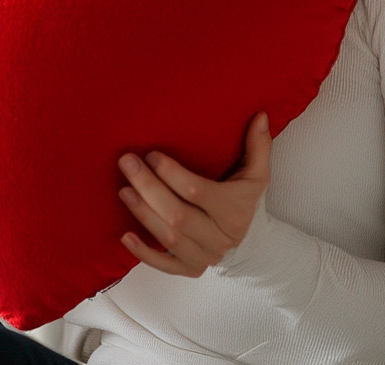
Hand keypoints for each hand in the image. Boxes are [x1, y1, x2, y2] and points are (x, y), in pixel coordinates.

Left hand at [117, 111, 271, 276]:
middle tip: (128, 163)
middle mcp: (220, 238)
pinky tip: (125, 236)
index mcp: (234, 211)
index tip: (151, 154)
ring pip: (169, 238)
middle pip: (178, 215)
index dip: (172, 173)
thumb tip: (261, 115)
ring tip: (123, 190)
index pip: (197, 192)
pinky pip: (165, 266)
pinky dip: (144, 253)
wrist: (249, 241)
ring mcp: (205, 256)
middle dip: (149, 187)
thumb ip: (258, 145)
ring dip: (143, 214)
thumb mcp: (256, 174)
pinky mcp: (190, 269)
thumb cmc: (244, 199)